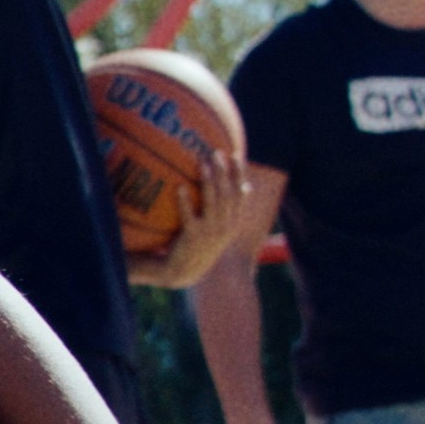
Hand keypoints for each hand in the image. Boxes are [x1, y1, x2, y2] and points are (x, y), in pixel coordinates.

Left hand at [125, 150, 258, 289]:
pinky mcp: (193, 237)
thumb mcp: (220, 226)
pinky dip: (185, 201)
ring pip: (214, 202)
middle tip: (216, 152)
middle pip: (229, 194)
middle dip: (224, 171)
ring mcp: (211, 231)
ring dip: (208, 181)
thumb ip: (229, 207)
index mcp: (233, 221)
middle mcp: (226, 225)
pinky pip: (190, 216)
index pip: (241, 193)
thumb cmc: (200, 243)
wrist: (185, 271)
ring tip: (202, 163)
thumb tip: (245, 185)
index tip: (236, 153)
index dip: (239, 173)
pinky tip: (179, 187)